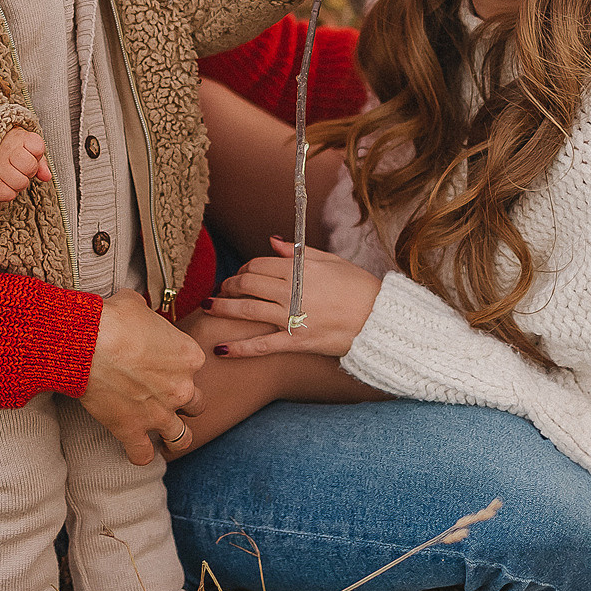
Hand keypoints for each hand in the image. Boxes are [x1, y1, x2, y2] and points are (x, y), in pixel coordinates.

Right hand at [0, 127, 51, 202]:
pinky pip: (6, 194)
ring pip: (20, 183)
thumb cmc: (13, 149)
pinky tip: (5, 183)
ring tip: (14, 175)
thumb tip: (46, 176)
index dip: (37, 154)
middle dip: (30, 170)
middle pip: (30, 166)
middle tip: (21, 167)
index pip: (37, 148)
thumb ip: (41, 162)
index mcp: (20, 138)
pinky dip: (9, 193)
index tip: (29, 152)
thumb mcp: (29, 149)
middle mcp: (6, 149)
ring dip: (20, 182)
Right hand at [80, 289, 205, 465]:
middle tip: (159, 394)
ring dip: (172, 434)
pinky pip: (144, 456)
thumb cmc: (112, 317)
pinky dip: (140, 453)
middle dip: (180, 401)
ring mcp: (160, 413)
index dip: (177, 367)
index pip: (195, 367)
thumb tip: (136, 310)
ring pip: (183, 438)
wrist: (87, 341)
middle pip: (196, 404)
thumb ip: (146, 314)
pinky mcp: (132, 430)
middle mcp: (181, 387)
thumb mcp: (136, 305)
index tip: (159, 365)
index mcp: (189, 356)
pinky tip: (132, 444)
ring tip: (158, 429)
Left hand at [207, 237, 380, 357]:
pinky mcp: (297, 342)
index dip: (245, 268)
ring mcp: (293, 318)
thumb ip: (300, 252)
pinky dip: (240, 348)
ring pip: (248, 310)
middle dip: (230, 285)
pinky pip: (262, 346)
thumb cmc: (360, 288)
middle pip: (248, 284)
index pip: (259, 264)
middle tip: (221, 290)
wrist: (381, 320)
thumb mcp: (332, 262)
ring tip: (208, 308)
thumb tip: (272, 241)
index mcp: (301, 269)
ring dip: (223, 308)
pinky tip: (220, 349)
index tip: (241, 274)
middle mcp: (293, 291)